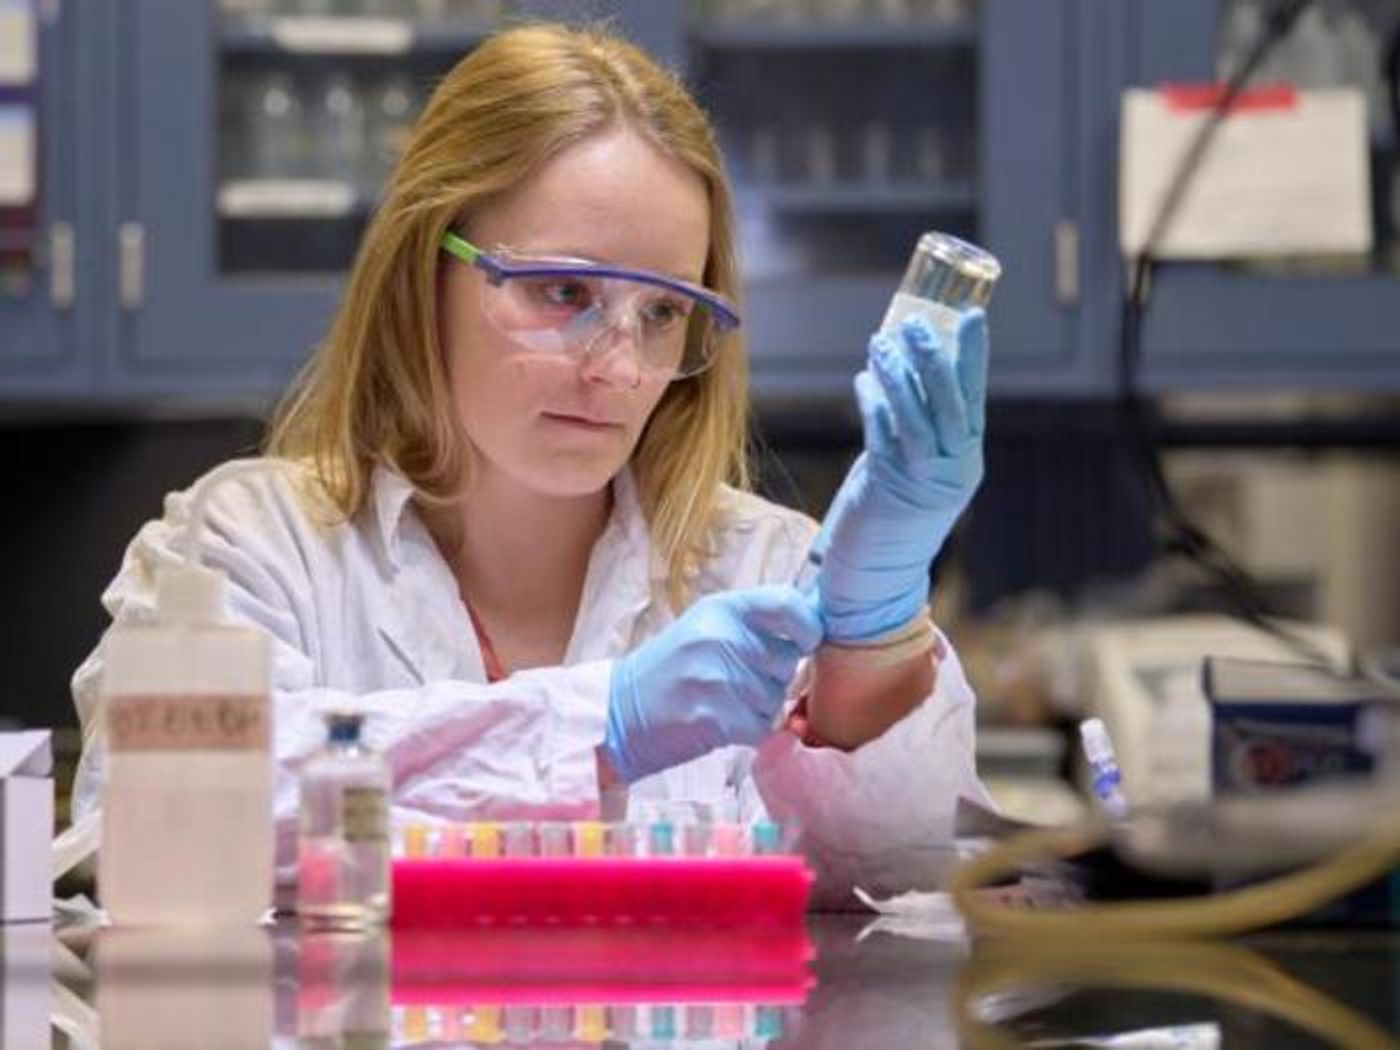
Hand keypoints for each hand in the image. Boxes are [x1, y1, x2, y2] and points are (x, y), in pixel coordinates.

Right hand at [602, 585, 822, 782]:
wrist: (618, 712)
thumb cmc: (668, 670)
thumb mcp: (705, 628)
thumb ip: (751, 624)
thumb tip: (810, 623)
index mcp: (721, 609)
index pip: (788, 603)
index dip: (808, 626)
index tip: (805, 641)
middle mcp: (721, 637)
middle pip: (787, 660)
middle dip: (773, 677)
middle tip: (735, 682)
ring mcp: (718, 677)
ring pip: (775, 698)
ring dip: (757, 707)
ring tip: (720, 702)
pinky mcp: (715, 717)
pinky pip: (760, 727)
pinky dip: (745, 731)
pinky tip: (717, 723)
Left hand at [814, 309, 987, 642]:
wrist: (877, 574)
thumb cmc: (892, 513)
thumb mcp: (915, 466)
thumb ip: (916, 426)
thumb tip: (903, 369)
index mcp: (967, 457)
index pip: (975, 396)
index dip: (974, 355)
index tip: (974, 315)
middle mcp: (954, 467)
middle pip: (949, 403)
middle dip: (933, 359)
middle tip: (915, 322)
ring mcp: (924, 479)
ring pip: (915, 417)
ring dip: (897, 376)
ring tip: (880, 344)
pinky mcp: (890, 488)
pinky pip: (883, 437)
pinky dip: (874, 406)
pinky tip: (863, 382)